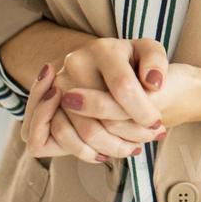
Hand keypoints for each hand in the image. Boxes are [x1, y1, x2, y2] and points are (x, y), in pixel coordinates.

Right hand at [22, 62, 152, 163]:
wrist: (109, 67)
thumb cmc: (133, 63)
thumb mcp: (150, 53)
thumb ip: (156, 62)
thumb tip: (152, 83)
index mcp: (102, 49)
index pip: (123, 87)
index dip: (143, 111)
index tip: (157, 123)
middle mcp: (73, 64)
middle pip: (97, 116)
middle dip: (128, 135)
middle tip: (146, 140)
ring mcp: (55, 87)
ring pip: (78, 132)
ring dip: (108, 147)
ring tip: (129, 148)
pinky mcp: (43, 108)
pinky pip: (52, 140)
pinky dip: (80, 151)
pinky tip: (103, 152)